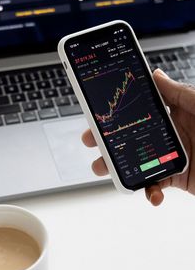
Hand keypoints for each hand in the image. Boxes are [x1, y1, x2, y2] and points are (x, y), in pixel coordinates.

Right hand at [82, 68, 194, 205]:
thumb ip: (178, 92)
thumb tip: (156, 74)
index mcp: (172, 115)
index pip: (137, 111)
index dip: (115, 112)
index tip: (97, 113)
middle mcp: (167, 135)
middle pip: (129, 137)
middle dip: (107, 140)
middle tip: (91, 140)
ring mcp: (168, 157)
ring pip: (135, 162)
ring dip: (117, 167)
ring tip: (103, 168)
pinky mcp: (174, 178)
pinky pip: (154, 186)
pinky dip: (149, 192)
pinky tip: (151, 194)